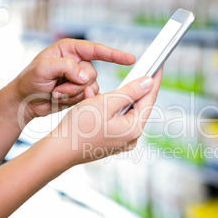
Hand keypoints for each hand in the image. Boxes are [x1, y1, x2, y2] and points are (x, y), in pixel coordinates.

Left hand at [10, 38, 135, 122]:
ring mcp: (79, 77)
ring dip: (73, 94)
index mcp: (69, 50)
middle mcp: (76, 62)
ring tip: (56, 94)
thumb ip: (65, 67)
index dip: (114, 55)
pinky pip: (89, 97)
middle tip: (57, 89)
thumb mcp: (43, 69)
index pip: (96, 50)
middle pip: (93, 73)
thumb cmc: (29, 81)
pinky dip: (75, 100)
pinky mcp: (80, 91)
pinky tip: (60, 99)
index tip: (130, 59)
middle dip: (76, 84)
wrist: (25, 102)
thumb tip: (85, 76)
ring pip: (92, 87)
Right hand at [47, 67, 162, 167]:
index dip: (154, 80)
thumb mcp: (105, 103)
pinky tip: (91, 103)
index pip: (149, 99)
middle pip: (137, 105)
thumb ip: (130, 91)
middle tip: (126, 74)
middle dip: (127, 89)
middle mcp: (132, 137)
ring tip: (94, 94)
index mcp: (134, 129)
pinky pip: (115, 120)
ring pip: (123, 111)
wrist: (58, 151)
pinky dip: (106, 109)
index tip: (158, 66)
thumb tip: (149, 82)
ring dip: (112, 98)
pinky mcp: (113, 142)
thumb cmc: (79, 128)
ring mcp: (122, 141)